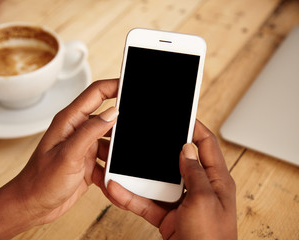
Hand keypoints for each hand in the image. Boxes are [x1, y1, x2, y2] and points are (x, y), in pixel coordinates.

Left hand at [12, 79, 118, 223]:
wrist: (32, 206)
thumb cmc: (41, 181)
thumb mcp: (68, 155)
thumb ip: (91, 131)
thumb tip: (112, 113)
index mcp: (69, 121)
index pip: (96, 93)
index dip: (114, 85)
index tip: (131, 83)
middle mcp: (77, 131)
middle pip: (106, 116)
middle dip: (122, 122)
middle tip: (135, 130)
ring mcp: (83, 147)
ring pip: (110, 141)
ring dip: (117, 151)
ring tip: (121, 161)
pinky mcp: (88, 163)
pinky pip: (108, 160)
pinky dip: (112, 168)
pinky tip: (111, 179)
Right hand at [105, 120, 236, 239]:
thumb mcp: (204, 201)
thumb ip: (194, 173)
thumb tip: (187, 148)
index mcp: (216, 181)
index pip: (206, 145)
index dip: (194, 128)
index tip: (180, 116)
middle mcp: (198, 189)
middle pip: (176, 161)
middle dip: (158, 149)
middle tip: (144, 135)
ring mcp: (181, 203)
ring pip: (156, 182)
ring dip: (138, 175)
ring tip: (121, 163)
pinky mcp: (166, 216)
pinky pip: (146, 202)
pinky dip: (131, 197)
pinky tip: (117, 190)